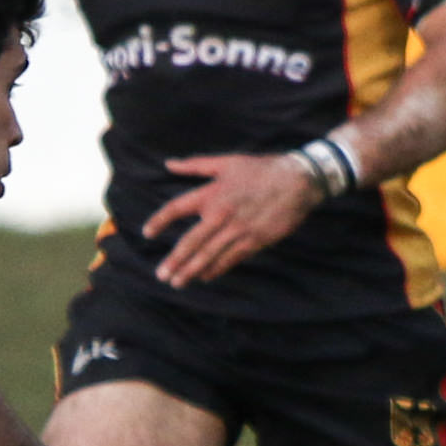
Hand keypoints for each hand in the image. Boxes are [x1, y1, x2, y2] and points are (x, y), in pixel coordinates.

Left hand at [143, 153, 331, 287]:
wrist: (298, 180)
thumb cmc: (262, 169)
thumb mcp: (226, 162)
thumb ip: (195, 165)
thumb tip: (168, 164)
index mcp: (211, 193)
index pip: (176, 209)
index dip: (160, 221)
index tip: (147, 233)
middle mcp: (221, 213)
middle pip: (191, 241)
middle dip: (175, 260)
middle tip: (161, 275)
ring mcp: (238, 229)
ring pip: (209, 254)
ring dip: (191, 270)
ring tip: (177, 283)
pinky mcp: (255, 240)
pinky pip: (231, 258)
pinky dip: (217, 269)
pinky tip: (206, 277)